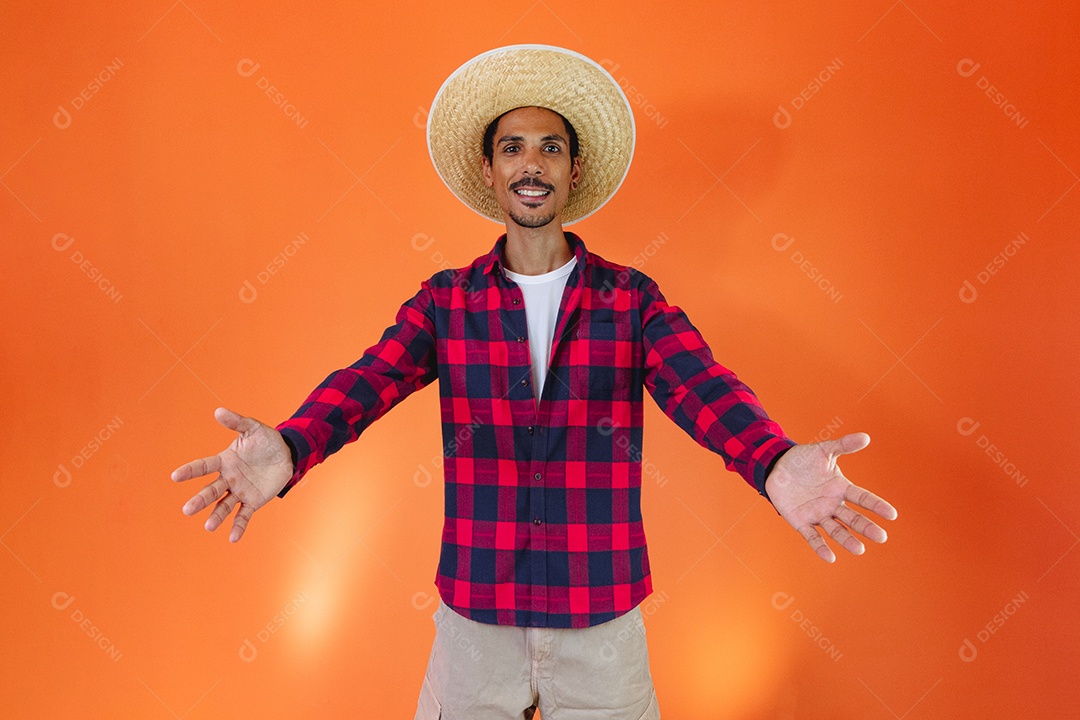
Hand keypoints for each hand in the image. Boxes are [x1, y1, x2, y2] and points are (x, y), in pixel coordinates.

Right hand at [171, 407, 293, 542]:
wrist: (286, 455)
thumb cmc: (266, 440)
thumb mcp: (253, 429)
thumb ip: (237, 422)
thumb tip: (218, 411)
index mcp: (225, 461)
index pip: (204, 466)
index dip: (190, 471)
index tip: (175, 476)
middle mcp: (228, 478)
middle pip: (211, 490)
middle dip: (200, 500)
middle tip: (187, 510)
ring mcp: (239, 491)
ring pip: (223, 505)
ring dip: (216, 516)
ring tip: (208, 527)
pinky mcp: (253, 501)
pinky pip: (243, 515)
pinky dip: (238, 527)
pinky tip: (232, 538)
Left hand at [764, 432, 896, 562]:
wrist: (777, 467)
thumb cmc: (803, 459)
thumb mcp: (824, 450)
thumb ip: (843, 445)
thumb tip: (866, 437)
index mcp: (840, 488)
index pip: (862, 498)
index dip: (876, 505)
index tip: (892, 514)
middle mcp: (832, 504)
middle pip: (852, 518)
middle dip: (866, 527)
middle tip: (881, 537)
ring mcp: (818, 514)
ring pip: (836, 529)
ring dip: (847, 540)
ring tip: (860, 550)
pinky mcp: (801, 521)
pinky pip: (812, 536)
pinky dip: (820, 547)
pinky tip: (830, 558)